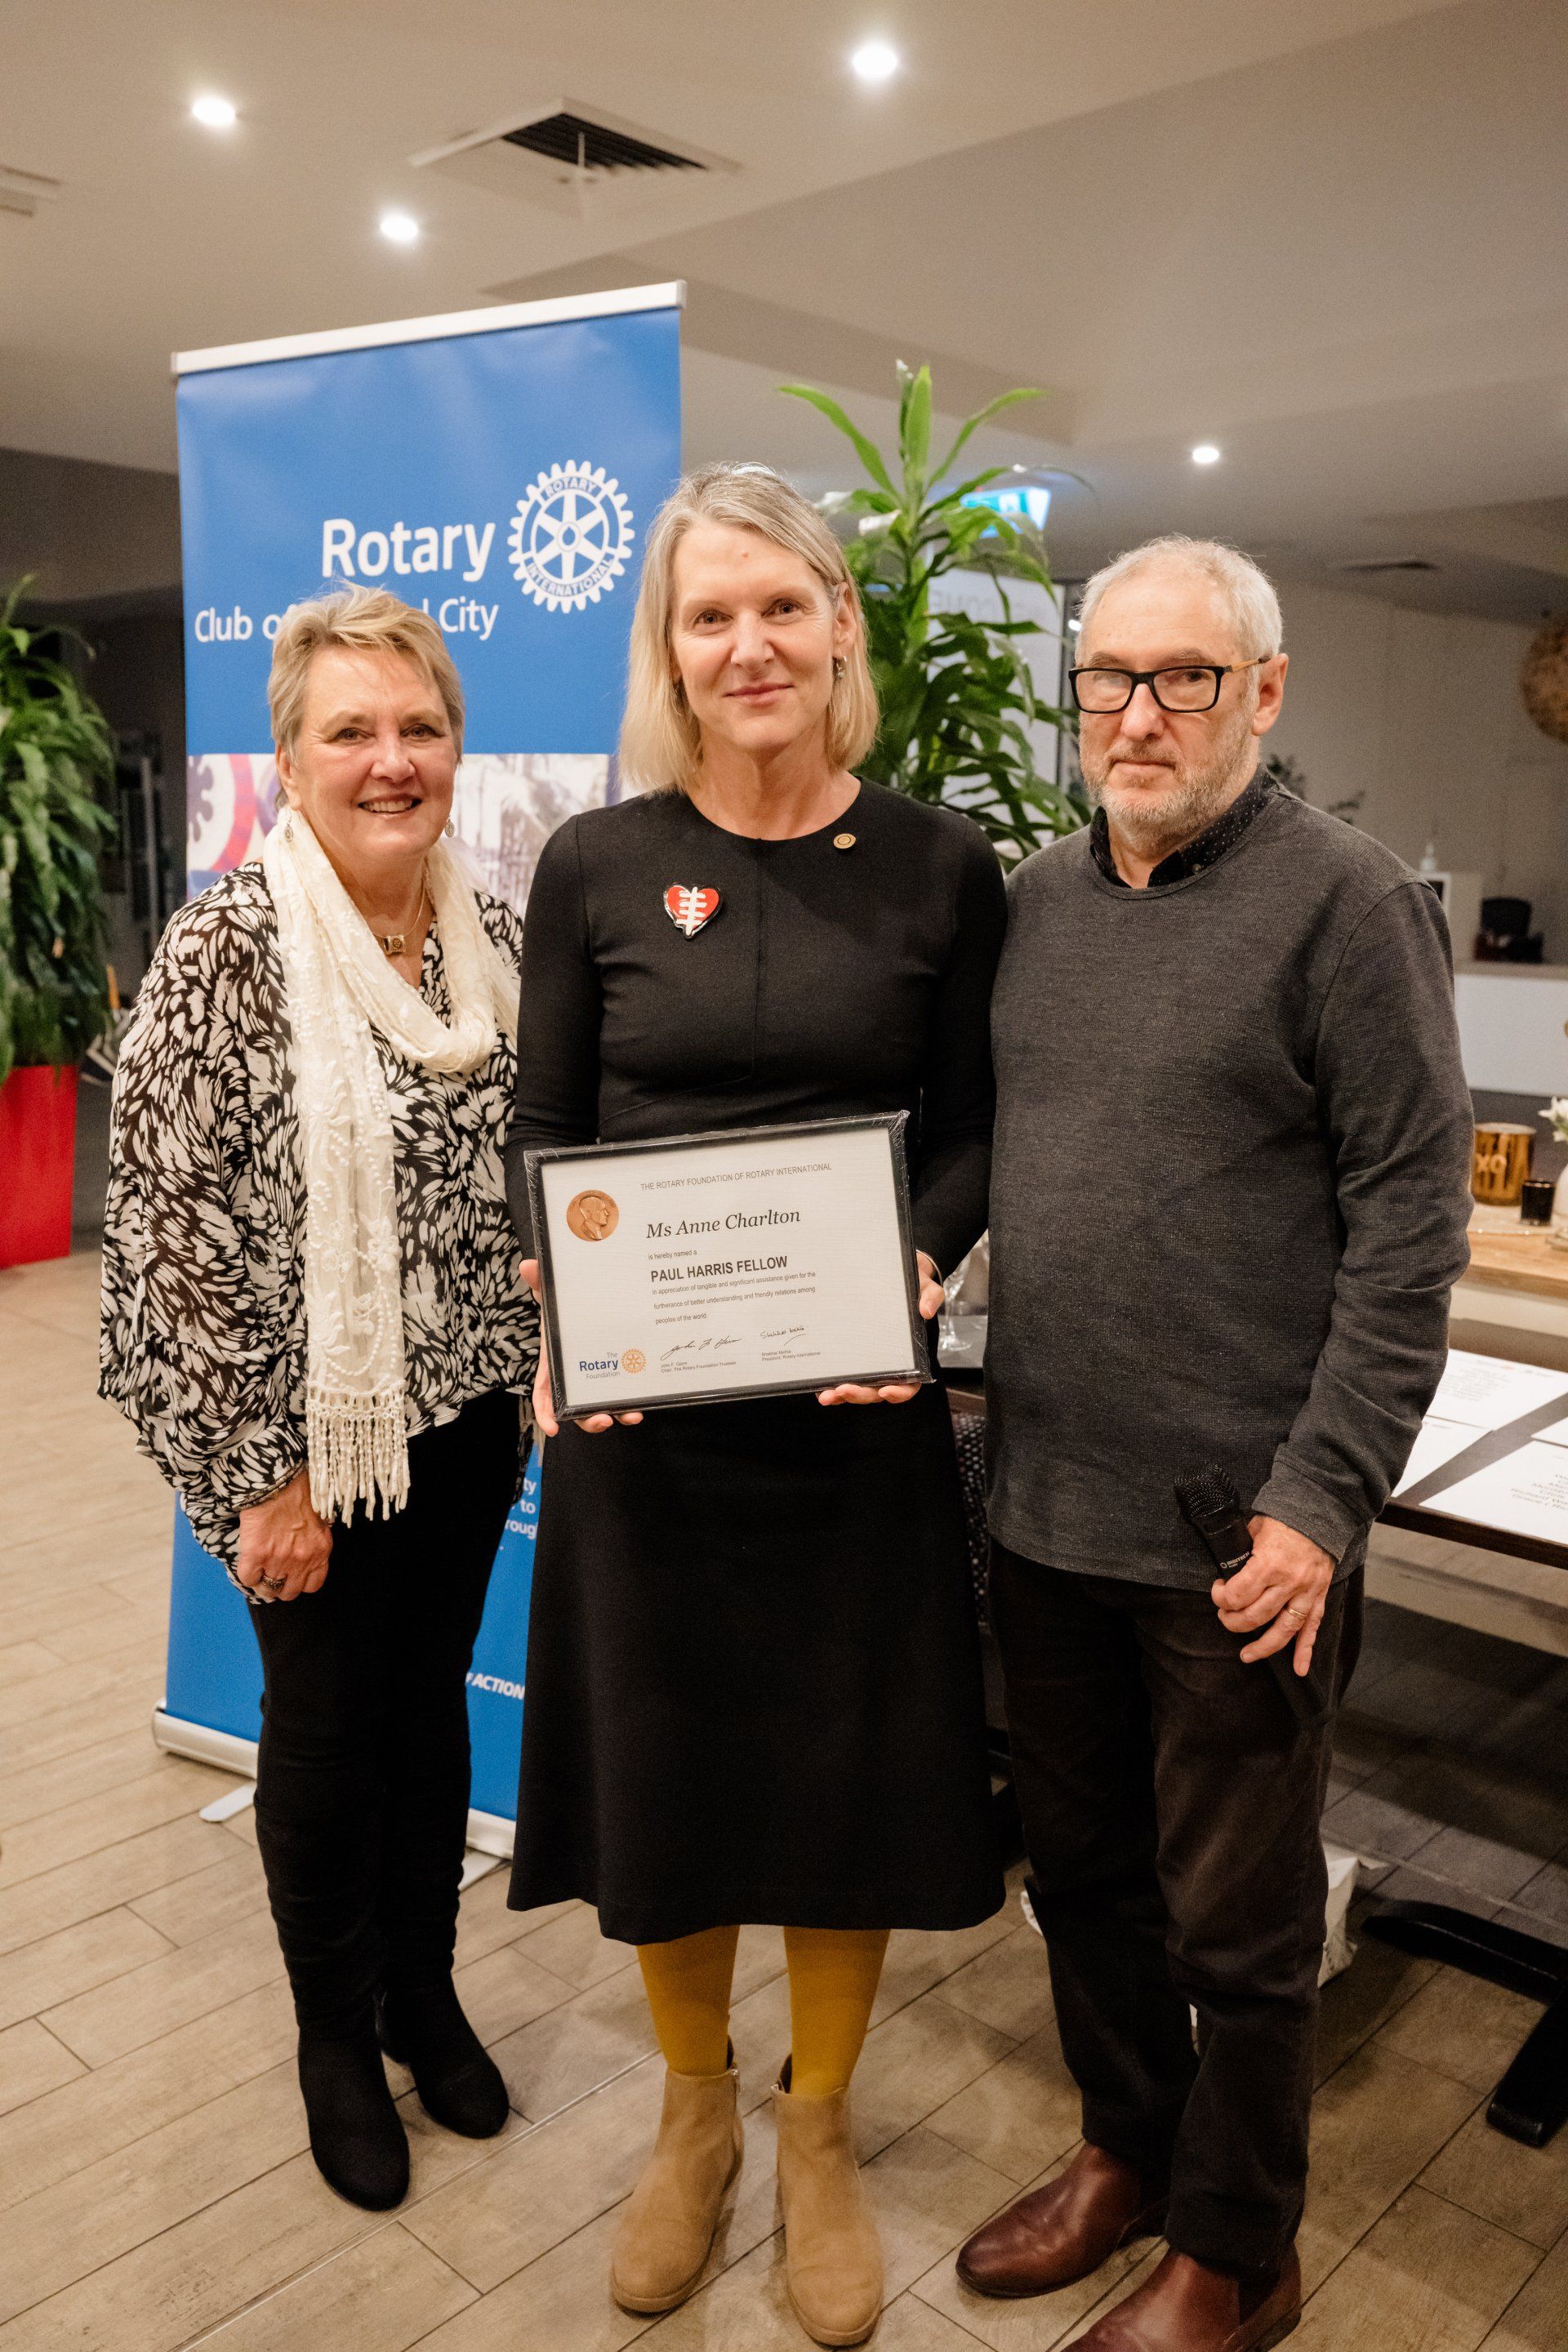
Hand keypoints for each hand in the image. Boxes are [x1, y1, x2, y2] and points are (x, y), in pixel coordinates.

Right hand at [235, 1467, 330, 1602]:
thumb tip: (303, 1554)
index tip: (292, 1577)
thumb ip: (314, 1543)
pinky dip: (247, 1575)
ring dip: (262, 1584)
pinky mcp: (256, 1554)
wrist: (280, 1479)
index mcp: (320, 1553)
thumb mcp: (319, 1522)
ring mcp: (278, 1560)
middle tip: (273, 1575)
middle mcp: (301, 1561)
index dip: (299, 1582)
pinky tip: (248, 1565)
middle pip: (289, 1592)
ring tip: (259, 1574)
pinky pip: (248, 1578)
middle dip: (281, 1586)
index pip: (312, 1585)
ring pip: (268, 1590)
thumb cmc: (301, 1493)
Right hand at [521, 1258, 642, 1438]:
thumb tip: (528, 1265)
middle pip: (575, 1408)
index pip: (544, 1393)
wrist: (594, 1300)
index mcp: (556, 1362)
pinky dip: (631, 1404)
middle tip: (602, 1420)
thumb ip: (542, 1282)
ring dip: (615, 1416)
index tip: (552, 1429)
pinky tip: (643, 1405)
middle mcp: (576, 1376)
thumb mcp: (554, 1293)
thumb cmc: (568, 1304)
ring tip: (630, 1415)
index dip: (546, 1413)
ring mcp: (598, 1377)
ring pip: (602, 1406)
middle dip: (587, 1420)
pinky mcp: (620, 1374)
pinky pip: (623, 1395)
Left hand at [818, 1251, 943, 1407]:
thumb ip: (930, 1297)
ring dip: (841, 1395)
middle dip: (860, 1395)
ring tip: (826, 1395)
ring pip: (857, 1388)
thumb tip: (926, 1310)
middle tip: (844, 1390)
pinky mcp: (850, 1355)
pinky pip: (841, 1375)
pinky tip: (818, 1384)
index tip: (886, 1391)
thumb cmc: (912, 1288)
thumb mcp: (926, 1287)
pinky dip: (829, 1384)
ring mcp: (868, 1363)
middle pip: (877, 1392)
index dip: (899, 1393)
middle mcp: (888, 1366)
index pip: (909, 1385)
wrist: (893, 1275)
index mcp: (910, 1358)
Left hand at [1213, 1515, 1335, 1676]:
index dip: (1220, 1598)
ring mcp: (1306, 1593)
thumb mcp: (1255, 1528)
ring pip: (1283, 1630)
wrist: (1321, 1514)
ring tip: (1246, 1655)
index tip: (1217, 1591)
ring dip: (1263, 1647)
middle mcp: (1288, 1583)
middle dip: (1233, 1621)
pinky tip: (1299, 1669)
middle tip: (1225, 1616)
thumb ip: (1242, 1551)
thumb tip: (1227, 1567)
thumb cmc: (1285, 1520)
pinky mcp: (1319, 1597)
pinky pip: (1312, 1629)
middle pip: (1255, 1617)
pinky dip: (1306, 1651)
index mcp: (1269, 1564)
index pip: (1237, 1595)